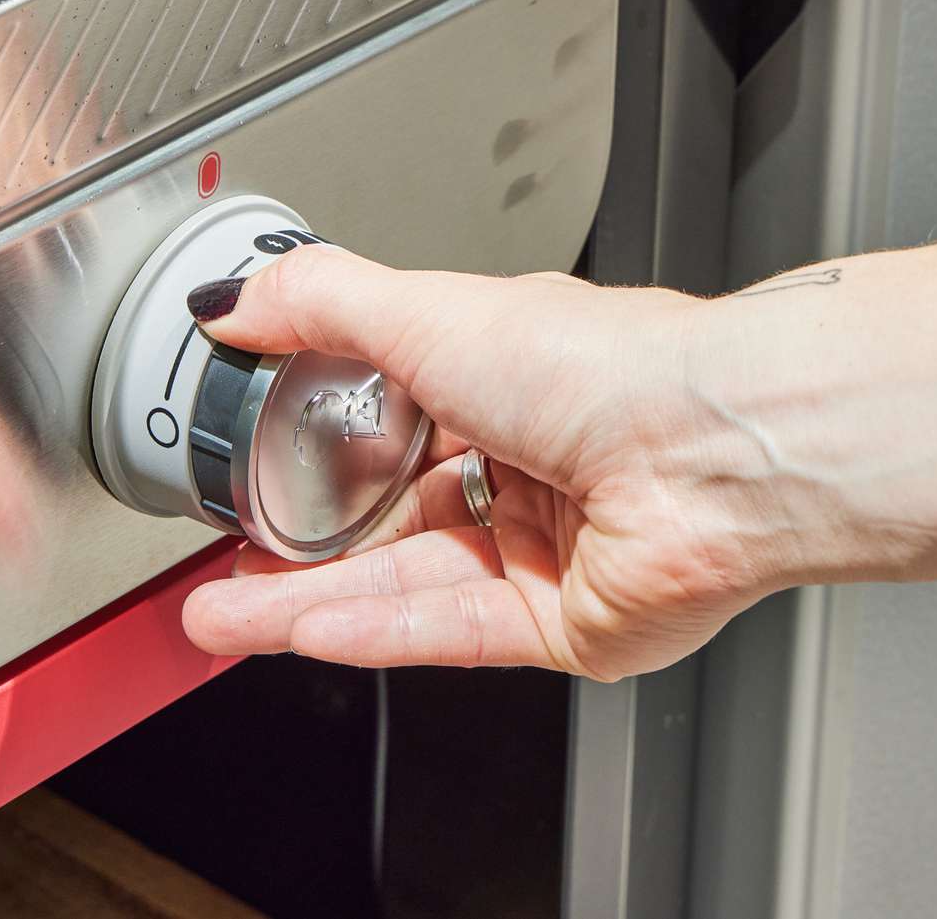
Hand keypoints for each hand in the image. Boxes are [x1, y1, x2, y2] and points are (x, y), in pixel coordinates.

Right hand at [179, 245, 775, 680]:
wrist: (719, 448)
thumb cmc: (607, 365)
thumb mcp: (428, 311)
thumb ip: (319, 304)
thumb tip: (232, 303)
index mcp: (500, 383)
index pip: (383, 430)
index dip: (307, 461)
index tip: (241, 476)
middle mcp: (525, 467)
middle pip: (382, 527)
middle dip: (291, 557)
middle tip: (218, 574)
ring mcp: (543, 550)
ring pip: (403, 587)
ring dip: (309, 604)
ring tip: (224, 618)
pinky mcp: (564, 621)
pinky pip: (450, 631)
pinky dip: (374, 632)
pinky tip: (306, 632)